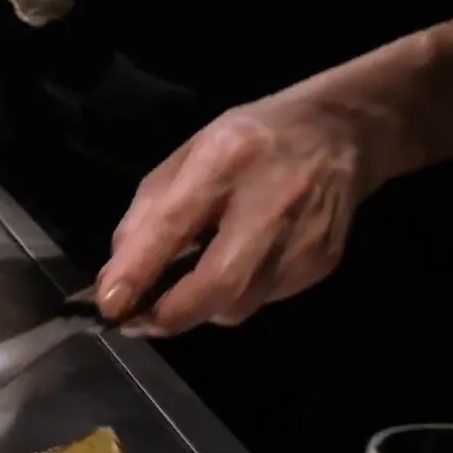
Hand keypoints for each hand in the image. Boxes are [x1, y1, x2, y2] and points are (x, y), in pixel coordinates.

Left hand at [96, 90, 389, 334]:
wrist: (343, 131)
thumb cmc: (250, 142)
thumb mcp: (189, 156)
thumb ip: (147, 215)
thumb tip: (116, 280)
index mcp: (229, 158)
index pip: (175, 224)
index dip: (139, 271)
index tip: (109, 305)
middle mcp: (274, 199)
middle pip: (219, 284)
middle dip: (170, 316)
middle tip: (137, 321)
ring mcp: (306, 236)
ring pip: (239, 305)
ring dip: (201, 307)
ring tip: (188, 284)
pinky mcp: (323, 262)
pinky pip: (263, 300)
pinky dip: (236, 296)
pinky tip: (236, 265)